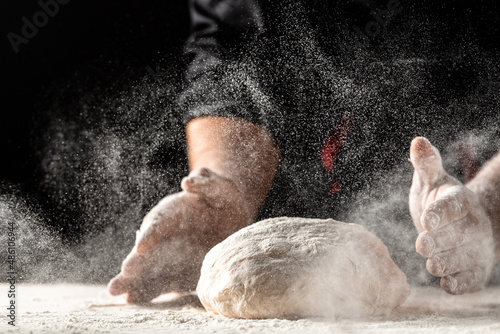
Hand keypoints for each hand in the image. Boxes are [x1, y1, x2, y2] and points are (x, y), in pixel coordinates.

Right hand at [107, 167, 249, 302]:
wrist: (231, 222)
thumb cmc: (224, 201)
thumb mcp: (222, 188)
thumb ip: (208, 183)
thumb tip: (188, 182)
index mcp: (173, 212)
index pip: (160, 222)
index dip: (151, 234)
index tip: (142, 246)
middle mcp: (164, 236)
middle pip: (147, 249)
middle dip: (136, 261)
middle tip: (125, 272)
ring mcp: (168, 256)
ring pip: (148, 269)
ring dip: (133, 280)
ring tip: (115, 291)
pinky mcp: (175, 273)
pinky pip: (160, 283)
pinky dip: (147, 292)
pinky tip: (133, 300)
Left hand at [409, 137, 494, 293]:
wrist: (464, 226)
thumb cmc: (441, 201)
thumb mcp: (432, 181)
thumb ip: (426, 165)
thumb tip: (418, 141)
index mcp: (461, 201)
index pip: (453, 205)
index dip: (440, 212)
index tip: (425, 219)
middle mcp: (473, 226)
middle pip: (459, 234)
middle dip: (441, 240)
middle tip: (422, 244)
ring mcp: (475, 250)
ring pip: (464, 258)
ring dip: (448, 262)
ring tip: (432, 263)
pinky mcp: (474, 272)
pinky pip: (468, 280)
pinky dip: (458, 283)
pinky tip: (446, 283)